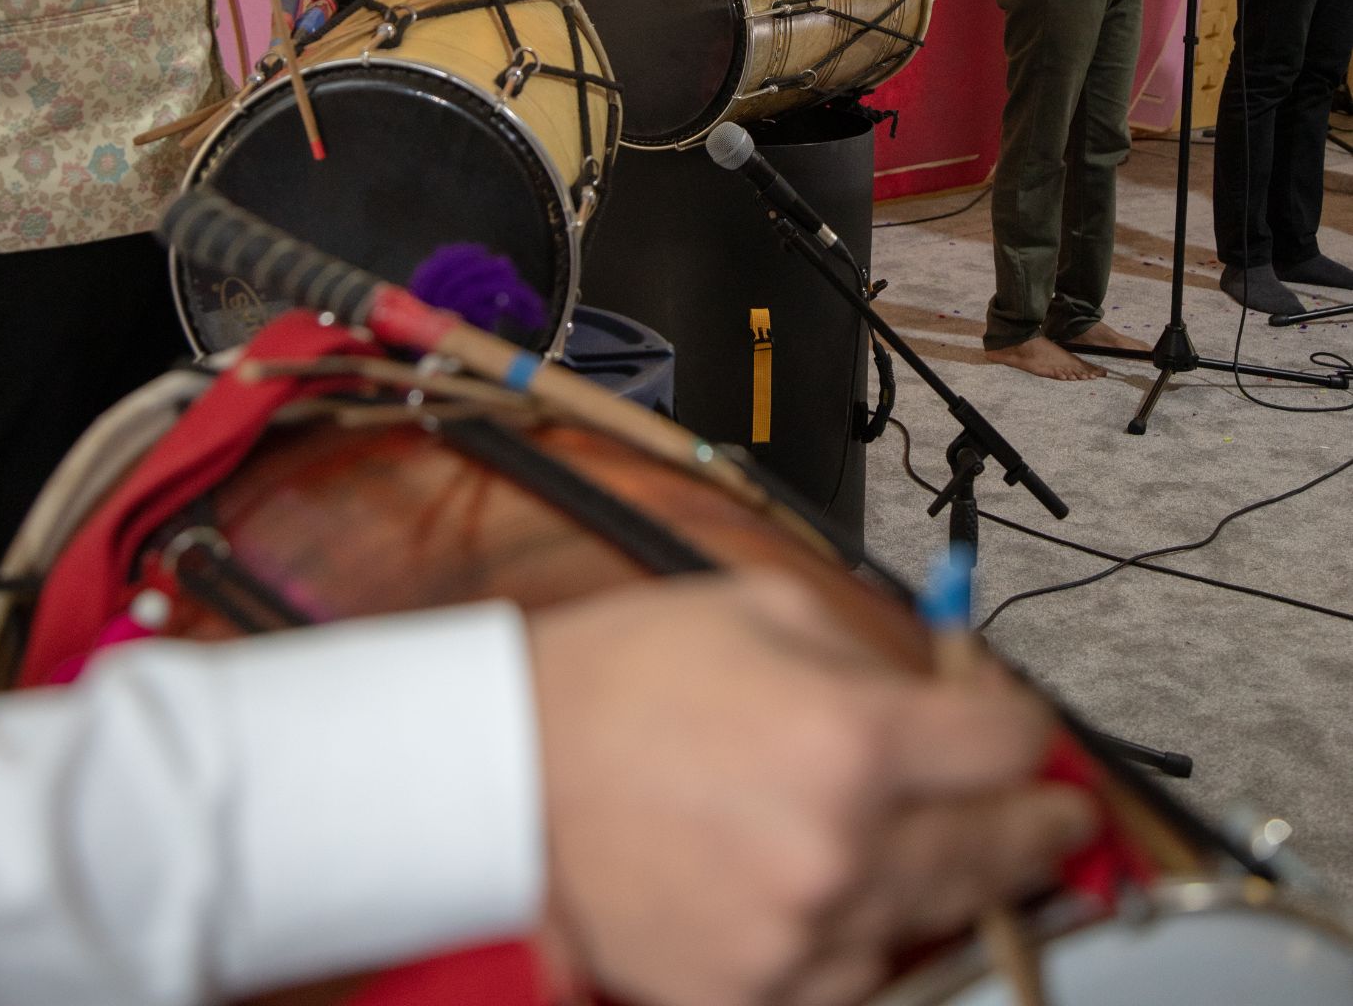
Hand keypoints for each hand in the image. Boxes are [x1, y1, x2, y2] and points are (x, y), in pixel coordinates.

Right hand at [529, 572, 1095, 1005]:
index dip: (1032, 732)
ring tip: (929, 854)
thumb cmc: (627, 675)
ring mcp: (796, 936)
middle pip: (993, 851)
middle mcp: (840, 848)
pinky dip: (862, 944)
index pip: (1005, 746)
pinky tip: (845, 901)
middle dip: (1038, 829)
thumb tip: (945, 689)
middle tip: (1061, 824)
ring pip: (928, 928)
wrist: (514, 764)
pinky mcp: (746, 994)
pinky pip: (849, 982)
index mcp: (851, 739)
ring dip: (943, 889)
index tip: (1035, 737)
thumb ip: (872, 650)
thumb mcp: (764, 609)